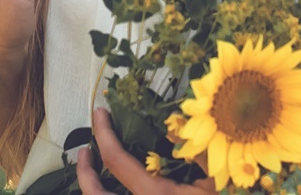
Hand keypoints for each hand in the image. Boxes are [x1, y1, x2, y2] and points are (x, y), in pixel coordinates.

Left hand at [77, 107, 215, 194]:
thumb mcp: (215, 175)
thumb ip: (192, 150)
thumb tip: (169, 129)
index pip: (116, 160)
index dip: (104, 133)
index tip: (100, 112)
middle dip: (84, 172)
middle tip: (84, 151)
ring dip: (94, 191)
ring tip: (94, 173)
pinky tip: (118, 189)